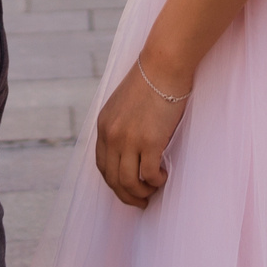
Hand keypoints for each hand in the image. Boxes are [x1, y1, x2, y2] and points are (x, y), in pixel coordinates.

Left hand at [96, 59, 189, 208]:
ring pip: (129, 182)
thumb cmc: (152, 79)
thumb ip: (121, 123)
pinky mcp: (149, 141)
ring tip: (153, 191)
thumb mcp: (124, 102)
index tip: (126, 189)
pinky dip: (156, 181)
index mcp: (104, 126)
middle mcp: (111, 135)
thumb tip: (131, 145)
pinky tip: (164, 176)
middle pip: (112, 178)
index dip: (113, 182)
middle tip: (141, 202)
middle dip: (126, 195)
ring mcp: (129, 140)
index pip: (102, 165)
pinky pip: (149, 174)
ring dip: (141, 193)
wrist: (164, 64)